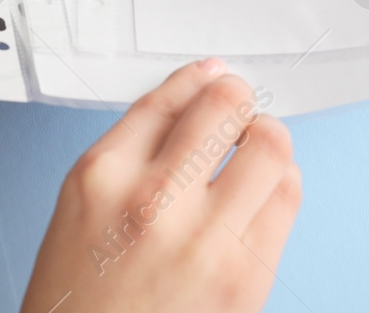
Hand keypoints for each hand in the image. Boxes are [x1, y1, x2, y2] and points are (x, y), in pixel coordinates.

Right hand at [22, 60, 300, 312]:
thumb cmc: (82, 302)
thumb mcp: (81, 209)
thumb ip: (133, 152)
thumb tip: (195, 96)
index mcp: (101, 176)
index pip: (169, 97)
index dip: (198, 80)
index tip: (213, 78)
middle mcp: (153, 200)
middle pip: (224, 105)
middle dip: (237, 99)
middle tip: (236, 113)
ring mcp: (205, 239)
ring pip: (270, 145)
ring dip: (266, 138)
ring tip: (251, 154)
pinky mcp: (246, 276)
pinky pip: (287, 198)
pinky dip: (281, 182)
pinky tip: (259, 193)